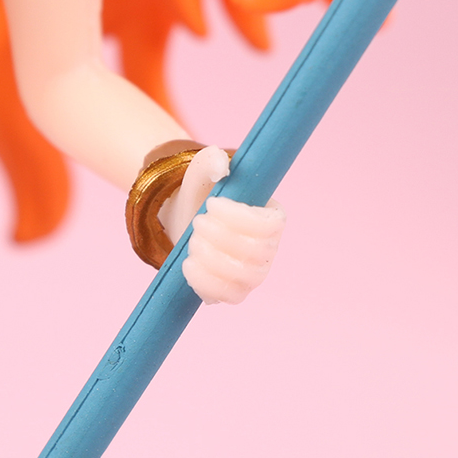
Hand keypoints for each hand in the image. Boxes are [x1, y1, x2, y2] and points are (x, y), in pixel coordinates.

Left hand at [159, 147, 285, 304]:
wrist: (186, 222)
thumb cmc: (202, 195)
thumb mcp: (202, 171)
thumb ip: (209, 161)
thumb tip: (219, 164)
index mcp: (271, 216)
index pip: (271, 225)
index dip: (240, 218)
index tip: (212, 204)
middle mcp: (269, 248)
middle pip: (257, 252)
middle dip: (220, 237)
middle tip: (197, 222)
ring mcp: (254, 273)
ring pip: (245, 277)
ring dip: (212, 259)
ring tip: (191, 243)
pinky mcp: (236, 291)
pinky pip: (230, 296)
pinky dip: (206, 283)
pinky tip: (188, 265)